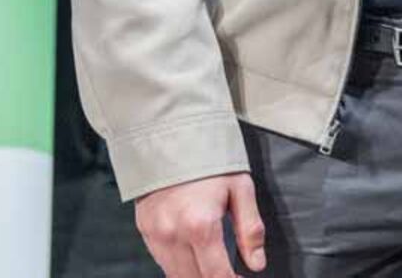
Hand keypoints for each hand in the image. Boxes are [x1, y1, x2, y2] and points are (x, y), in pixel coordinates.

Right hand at [134, 172, 265, 276]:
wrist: (171, 138)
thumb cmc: (211, 162)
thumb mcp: (241, 189)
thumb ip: (250, 229)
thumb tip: (257, 264)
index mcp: (200, 226)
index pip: (216, 275)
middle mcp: (173, 236)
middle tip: (231, 274)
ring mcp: (155, 235)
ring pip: (176, 275)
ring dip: (196, 275)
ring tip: (215, 267)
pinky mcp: (144, 231)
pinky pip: (162, 261)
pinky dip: (179, 266)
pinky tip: (195, 258)